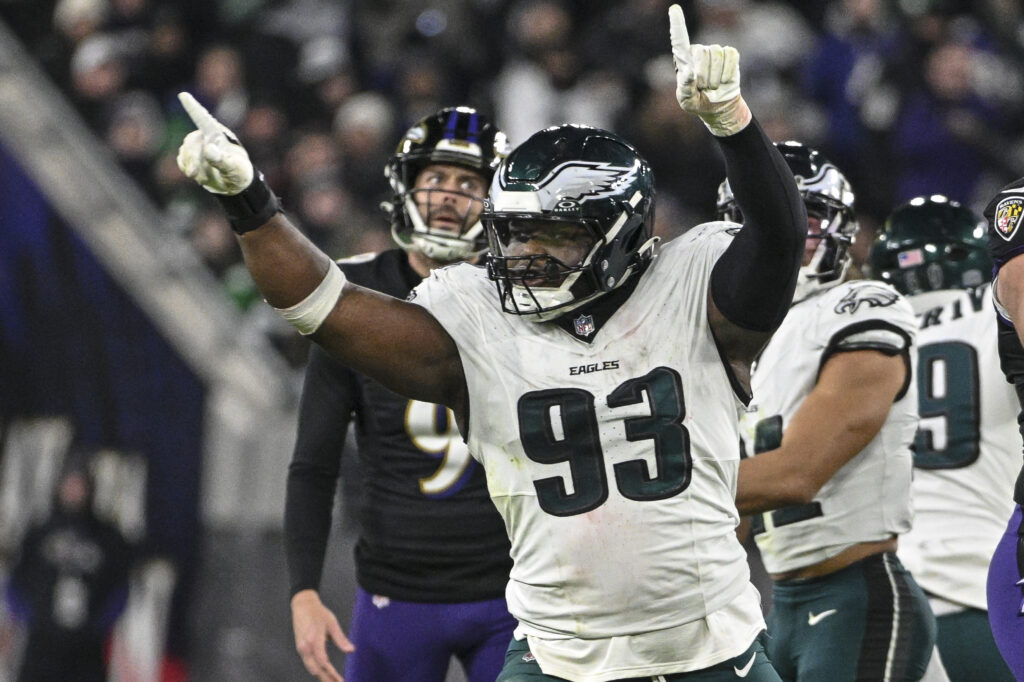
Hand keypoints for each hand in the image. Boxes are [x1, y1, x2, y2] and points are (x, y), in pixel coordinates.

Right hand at [176, 92, 253, 194]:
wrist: (234, 184)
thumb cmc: (239, 174)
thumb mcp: (235, 170)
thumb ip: (222, 160)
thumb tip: (208, 148)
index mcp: (219, 135)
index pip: (204, 119)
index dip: (193, 107)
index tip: (183, 95)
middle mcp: (206, 136)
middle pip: (191, 141)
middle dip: (192, 159)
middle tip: (194, 175)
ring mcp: (198, 146)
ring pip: (185, 152)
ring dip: (191, 167)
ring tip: (202, 179)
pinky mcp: (191, 156)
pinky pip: (182, 160)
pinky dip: (187, 168)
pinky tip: (197, 175)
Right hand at [291, 590, 352, 681]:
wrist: (302, 606)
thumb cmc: (318, 613)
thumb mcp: (332, 623)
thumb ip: (340, 639)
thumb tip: (351, 650)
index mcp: (314, 640)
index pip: (323, 662)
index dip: (331, 673)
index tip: (340, 680)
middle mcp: (305, 647)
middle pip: (315, 669)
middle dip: (326, 679)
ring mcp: (301, 649)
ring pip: (311, 668)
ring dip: (321, 676)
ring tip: (333, 681)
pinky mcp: (300, 649)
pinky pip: (308, 663)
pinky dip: (317, 670)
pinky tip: (325, 673)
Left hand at [668, 4, 750, 135]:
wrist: (718, 106)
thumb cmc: (698, 102)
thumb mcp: (687, 101)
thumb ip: (685, 89)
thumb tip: (691, 73)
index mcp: (683, 61)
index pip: (679, 40)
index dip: (678, 25)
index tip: (674, 9)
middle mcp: (698, 52)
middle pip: (702, 54)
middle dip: (704, 76)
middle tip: (704, 88)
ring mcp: (715, 51)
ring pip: (717, 57)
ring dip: (715, 78)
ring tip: (712, 86)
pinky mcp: (730, 54)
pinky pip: (731, 58)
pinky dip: (728, 73)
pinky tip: (724, 80)